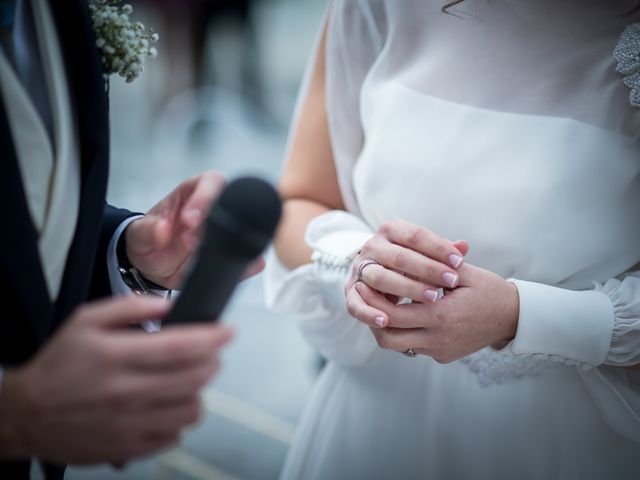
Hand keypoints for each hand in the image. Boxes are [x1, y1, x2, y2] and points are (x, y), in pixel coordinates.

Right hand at [0, 296, 231, 464]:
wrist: (27, 415)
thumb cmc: (59, 365)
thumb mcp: (86, 320)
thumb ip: (129, 306)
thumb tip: (167, 307)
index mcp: (116, 356)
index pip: (181, 346)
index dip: (212, 337)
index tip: (226, 332)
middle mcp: (127, 392)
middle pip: (194, 377)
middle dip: (212, 361)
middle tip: (210, 353)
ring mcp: (130, 424)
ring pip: (191, 409)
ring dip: (199, 390)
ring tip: (188, 380)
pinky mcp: (129, 448)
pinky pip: (175, 435)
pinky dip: (181, 418)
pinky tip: (169, 405)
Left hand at [125, 171, 254, 289]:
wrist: (152, 265)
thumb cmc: (149, 239)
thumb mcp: (139, 234)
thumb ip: (147, 230)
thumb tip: (161, 229)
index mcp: (193, 192)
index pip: (211, 182)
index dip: (205, 197)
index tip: (189, 219)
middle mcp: (214, 210)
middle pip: (234, 206)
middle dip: (215, 226)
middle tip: (191, 242)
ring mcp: (225, 233)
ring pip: (244, 233)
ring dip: (228, 248)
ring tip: (197, 259)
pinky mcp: (232, 255)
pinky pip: (248, 260)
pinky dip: (243, 266)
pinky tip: (227, 269)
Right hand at [344, 219, 467, 326]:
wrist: (376, 271)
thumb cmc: (410, 263)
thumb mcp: (425, 253)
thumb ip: (443, 252)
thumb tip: (464, 246)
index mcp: (390, 230)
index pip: (415, 235)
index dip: (438, 248)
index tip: (459, 262)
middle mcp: (371, 246)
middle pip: (399, 257)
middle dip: (427, 269)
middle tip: (451, 281)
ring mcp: (359, 269)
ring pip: (380, 278)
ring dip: (406, 289)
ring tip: (433, 299)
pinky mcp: (350, 292)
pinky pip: (356, 303)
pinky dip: (368, 313)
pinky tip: (386, 321)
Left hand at [350, 263, 519, 362]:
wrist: (513, 318)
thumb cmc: (489, 290)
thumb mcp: (464, 273)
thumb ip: (433, 265)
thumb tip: (403, 252)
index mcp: (442, 315)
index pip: (392, 314)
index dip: (372, 300)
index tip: (362, 284)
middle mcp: (438, 338)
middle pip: (387, 336)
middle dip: (371, 316)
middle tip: (363, 296)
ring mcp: (439, 350)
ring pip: (396, 345)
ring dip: (384, 327)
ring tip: (380, 305)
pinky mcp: (441, 356)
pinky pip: (412, 346)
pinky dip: (402, 332)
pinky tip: (400, 312)